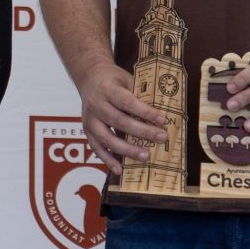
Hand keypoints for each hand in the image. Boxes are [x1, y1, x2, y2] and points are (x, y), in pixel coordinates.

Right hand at [77, 60, 167, 174]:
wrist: (89, 78)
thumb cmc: (114, 81)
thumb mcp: (126, 80)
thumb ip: (139, 95)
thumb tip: (160, 114)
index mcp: (108, 89)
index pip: (128, 102)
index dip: (145, 112)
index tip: (162, 120)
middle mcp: (96, 105)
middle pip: (120, 121)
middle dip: (142, 131)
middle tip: (161, 138)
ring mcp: (90, 120)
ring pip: (107, 138)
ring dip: (127, 149)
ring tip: (145, 156)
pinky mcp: (87, 131)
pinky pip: (97, 148)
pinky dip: (108, 160)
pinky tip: (120, 170)